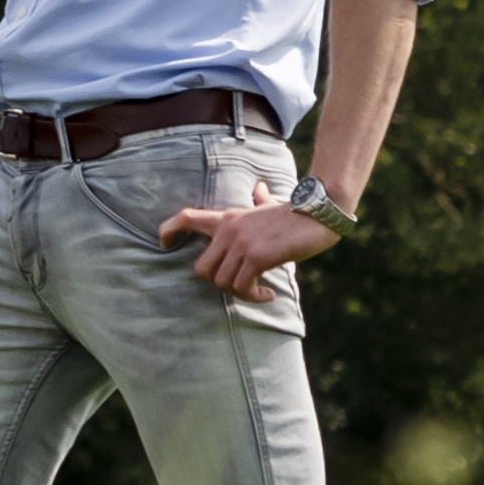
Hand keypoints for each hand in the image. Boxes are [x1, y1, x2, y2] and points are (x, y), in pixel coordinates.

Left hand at [159, 195, 334, 302]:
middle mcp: (228, 230)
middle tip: (240, 286)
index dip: (168, 231)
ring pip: (221, 282)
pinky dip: (253, 295)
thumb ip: (259, 200)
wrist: (318, 212)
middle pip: (200, 268)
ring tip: (258, 291)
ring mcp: (241, 243)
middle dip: (217, 284)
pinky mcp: (257, 255)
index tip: (164, 244)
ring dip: (240, 293)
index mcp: (227, 218)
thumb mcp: (269, 205)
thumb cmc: (295, 213)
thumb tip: (259, 189)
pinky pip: (243, 285)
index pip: (185, 218)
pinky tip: (268, 294)